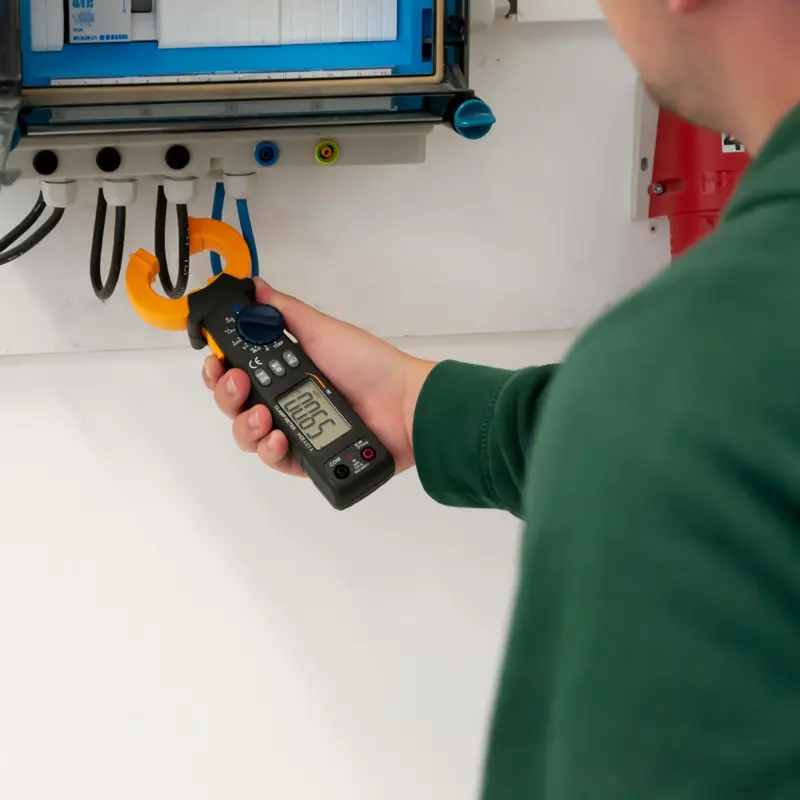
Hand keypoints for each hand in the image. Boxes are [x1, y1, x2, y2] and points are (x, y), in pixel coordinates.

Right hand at [203, 278, 435, 476]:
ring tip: (264, 415)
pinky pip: (277, 461)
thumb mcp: (323, 330)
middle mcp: (287, 401)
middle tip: (239, 384)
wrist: (403, 405)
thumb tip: (257, 285)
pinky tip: (279, 439)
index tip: (216, 363)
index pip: (239, 373)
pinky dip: (271, 451)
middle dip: (227, 395)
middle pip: (237, 405)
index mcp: (287, 370)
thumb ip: (286, 312)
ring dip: (246, 425)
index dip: (220, 370)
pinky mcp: (308, 459)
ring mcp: (296, 431)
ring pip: (250, 436)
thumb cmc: (368, 364)